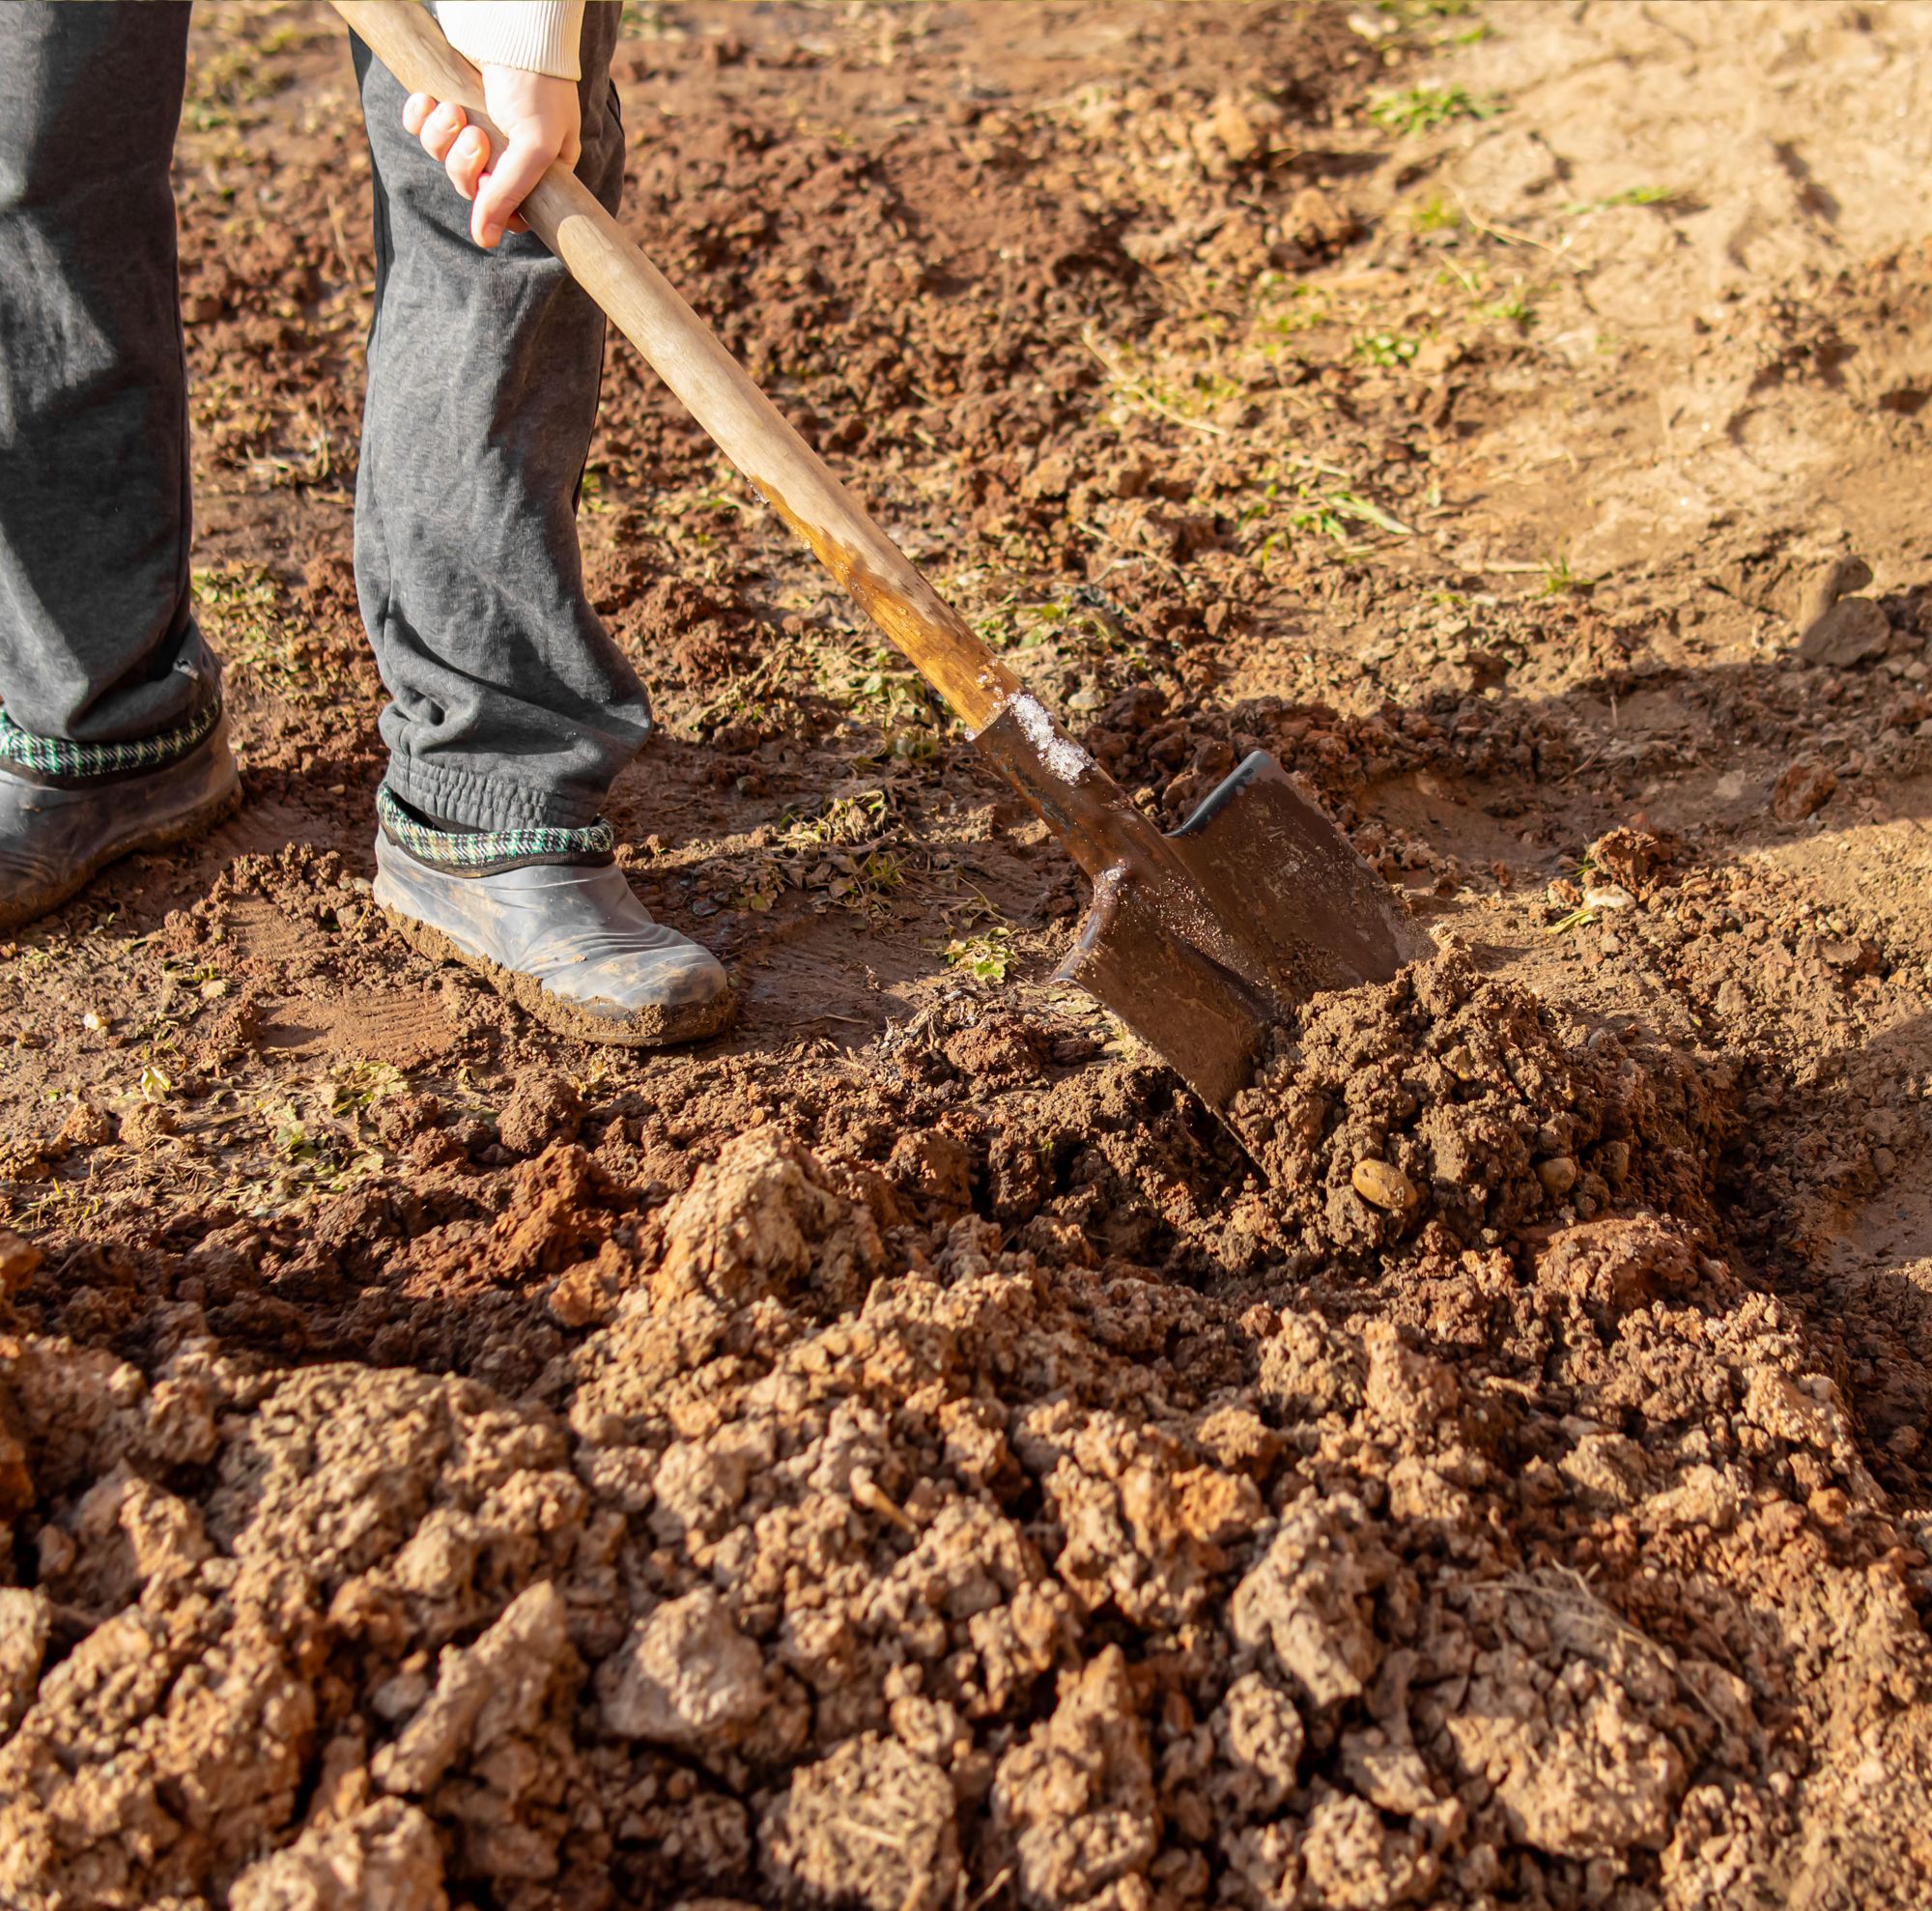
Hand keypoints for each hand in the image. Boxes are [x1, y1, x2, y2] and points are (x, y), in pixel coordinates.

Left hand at [402, 65, 580, 249]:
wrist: (512, 27)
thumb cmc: (536, 86)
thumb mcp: (534, 146)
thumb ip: (508, 194)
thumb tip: (484, 241)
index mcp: (539, 170)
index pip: (508, 212)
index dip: (492, 206)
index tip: (488, 188)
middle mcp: (507, 154)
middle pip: (470, 187)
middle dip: (464, 165)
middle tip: (475, 137)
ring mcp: (475, 128)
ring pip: (443, 158)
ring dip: (442, 139)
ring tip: (454, 110)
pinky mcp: (447, 102)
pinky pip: (420, 128)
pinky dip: (420, 116)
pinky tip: (429, 99)